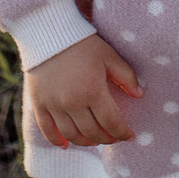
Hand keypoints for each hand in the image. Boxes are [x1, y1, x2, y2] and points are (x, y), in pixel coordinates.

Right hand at [29, 32, 141, 148]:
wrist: (50, 32)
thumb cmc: (83, 43)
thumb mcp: (109, 55)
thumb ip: (126, 76)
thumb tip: (139, 95)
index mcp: (93, 90)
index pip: (111, 122)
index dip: (122, 132)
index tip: (129, 136)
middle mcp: (73, 102)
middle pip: (92, 132)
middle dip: (106, 139)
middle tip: (113, 138)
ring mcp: (54, 105)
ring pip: (72, 135)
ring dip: (85, 142)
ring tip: (94, 140)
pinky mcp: (39, 103)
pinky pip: (47, 130)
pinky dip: (57, 141)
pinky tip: (66, 145)